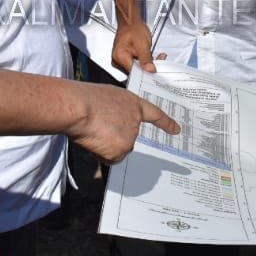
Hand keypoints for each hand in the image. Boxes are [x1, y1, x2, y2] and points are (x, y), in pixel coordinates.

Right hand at [64, 79, 179, 161]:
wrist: (79, 108)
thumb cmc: (86, 99)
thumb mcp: (107, 97)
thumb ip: (116, 110)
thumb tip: (111, 125)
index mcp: (133, 104)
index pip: (154, 114)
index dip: (165, 123)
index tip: (176, 130)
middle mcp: (136, 122)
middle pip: (128, 137)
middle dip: (114, 137)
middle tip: (98, 127)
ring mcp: (130, 137)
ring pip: (117, 149)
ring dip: (105, 145)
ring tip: (92, 130)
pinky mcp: (121, 150)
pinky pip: (109, 158)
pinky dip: (100, 153)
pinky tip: (93, 140)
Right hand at [111, 20, 158, 73]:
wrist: (130, 21)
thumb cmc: (132, 27)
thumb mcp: (142, 43)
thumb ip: (146, 58)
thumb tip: (150, 70)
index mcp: (119, 57)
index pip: (134, 72)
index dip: (146, 72)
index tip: (156, 70)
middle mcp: (118, 61)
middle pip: (136, 72)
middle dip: (150, 67)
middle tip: (160, 59)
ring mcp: (122, 62)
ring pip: (138, 69)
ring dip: (149, 64)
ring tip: (157, 56)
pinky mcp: (127, 61)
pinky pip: (138, 65)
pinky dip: (146, 62)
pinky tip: (152, 56)